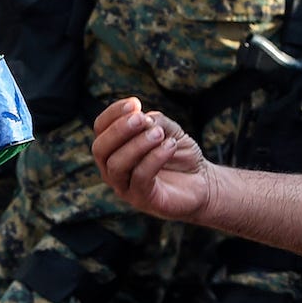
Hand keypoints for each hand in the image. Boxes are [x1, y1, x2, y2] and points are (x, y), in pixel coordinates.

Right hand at [92, 97, 211, 221]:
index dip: (113, 113)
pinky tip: (170, 145)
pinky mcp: (144, 200)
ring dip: (137, 144)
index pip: (100, 128)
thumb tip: (142, 118)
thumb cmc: (177, 153)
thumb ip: (154, 121)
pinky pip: (140, 177)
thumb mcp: (167, 130)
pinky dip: (154, 158)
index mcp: (114, 148)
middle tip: (141, 118)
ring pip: (117, 165)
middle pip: (100, 149)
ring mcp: (125, 187)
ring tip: (159, 133)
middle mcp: (112, 169)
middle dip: (119, 130)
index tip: (135, 103)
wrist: (201, 182)